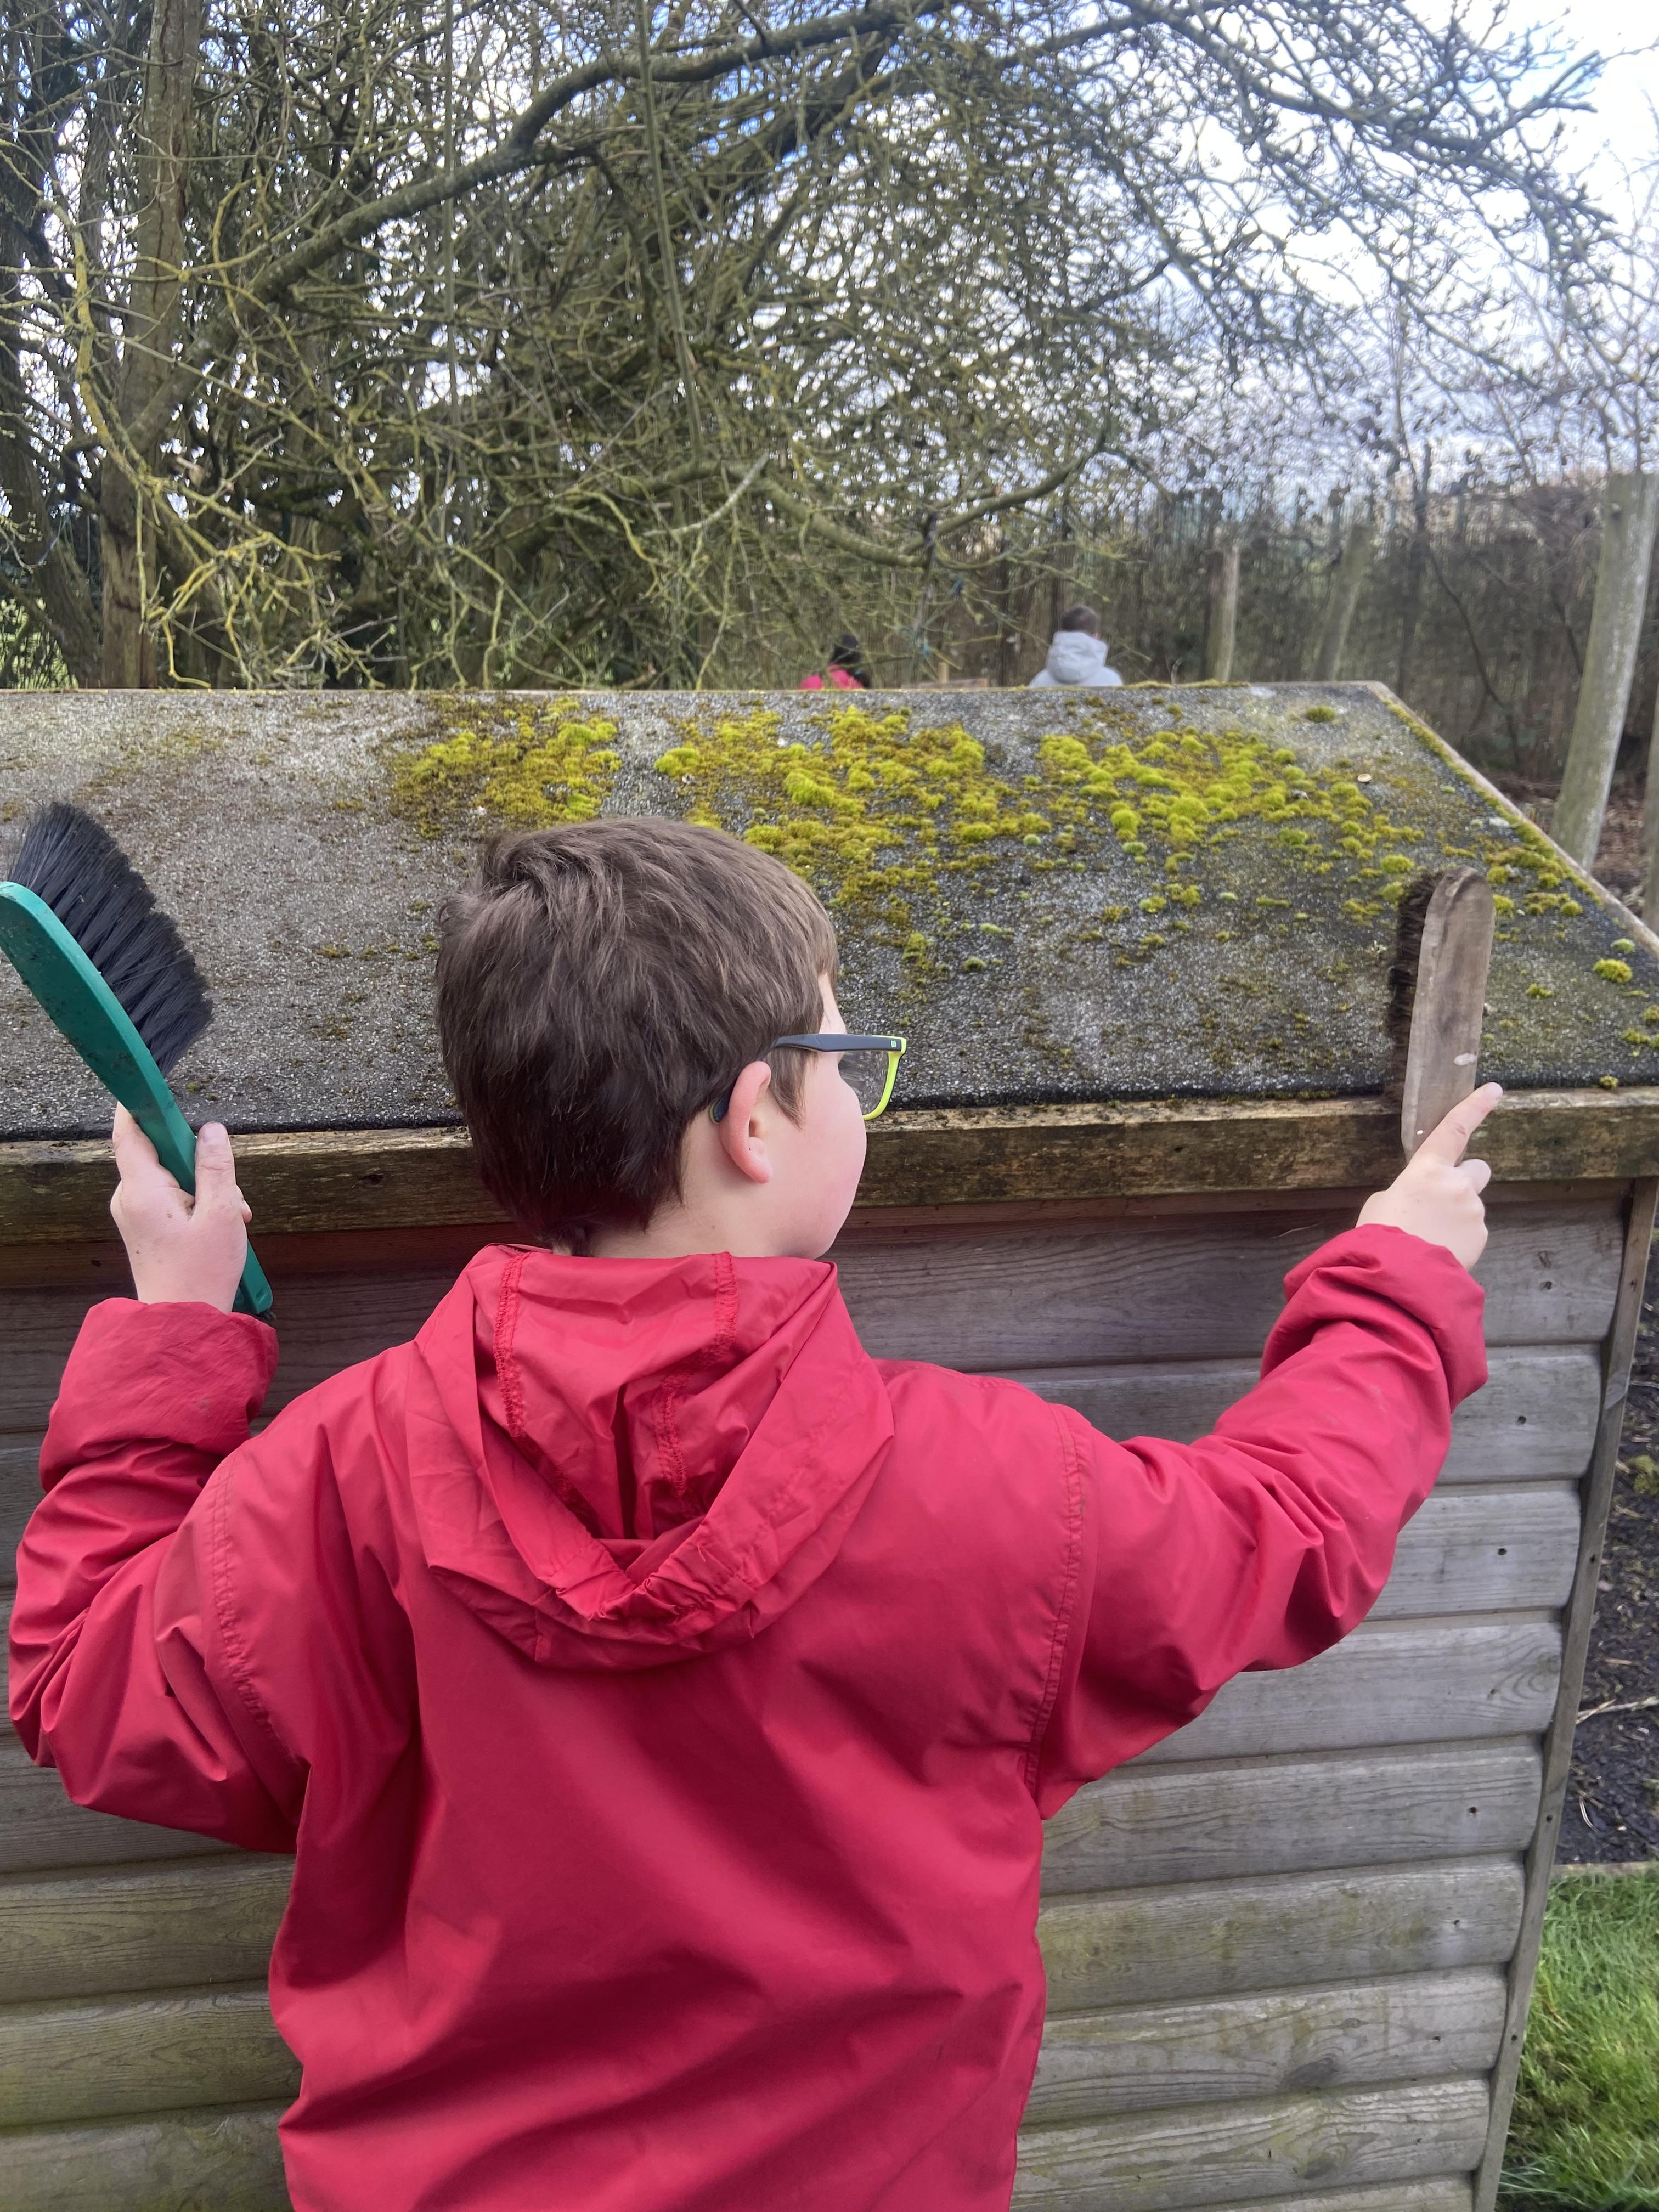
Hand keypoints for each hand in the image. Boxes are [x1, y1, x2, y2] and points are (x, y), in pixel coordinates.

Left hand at [110, 1106, 251, 1311]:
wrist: (184, 1323)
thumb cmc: (201, 1273)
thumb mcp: (222, 1214)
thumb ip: (216, 1167)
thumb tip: (211, 1130)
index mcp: (142, 1191)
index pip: (130, 1134)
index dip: (138, 1106)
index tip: (153, 1087)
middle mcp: (130, 1198)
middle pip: (159, 1154)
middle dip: (198, 1160)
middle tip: (230, 1187)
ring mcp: (134, 1213)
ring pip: (170, 1177)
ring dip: (205, 1186)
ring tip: (233, 1215)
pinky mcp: (144, 1227)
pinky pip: (170, 1197)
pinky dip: (197, 1201)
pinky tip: (222, 1223)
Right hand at [1357, 1082, 1501, 1271]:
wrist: (1396, 1277)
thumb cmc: (1379, 1237)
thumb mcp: (1381, 1203)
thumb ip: (1409, 1192)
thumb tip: (1423, 1202)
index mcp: (1426, 1169)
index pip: (1455, 1129)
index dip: (1476, 1107)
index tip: (1495, 1090)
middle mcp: (1456, 1184)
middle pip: (1477, 1170)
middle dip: (1465, 1181)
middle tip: (1443, 1202)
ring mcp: (1472, 1211)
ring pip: (1471, 1206)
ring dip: (1457, 1216)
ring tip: (1430, 1238)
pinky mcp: (1480, 1236)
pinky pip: (1472, 1231)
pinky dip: (1459, 1239)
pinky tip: (1438, 1251)